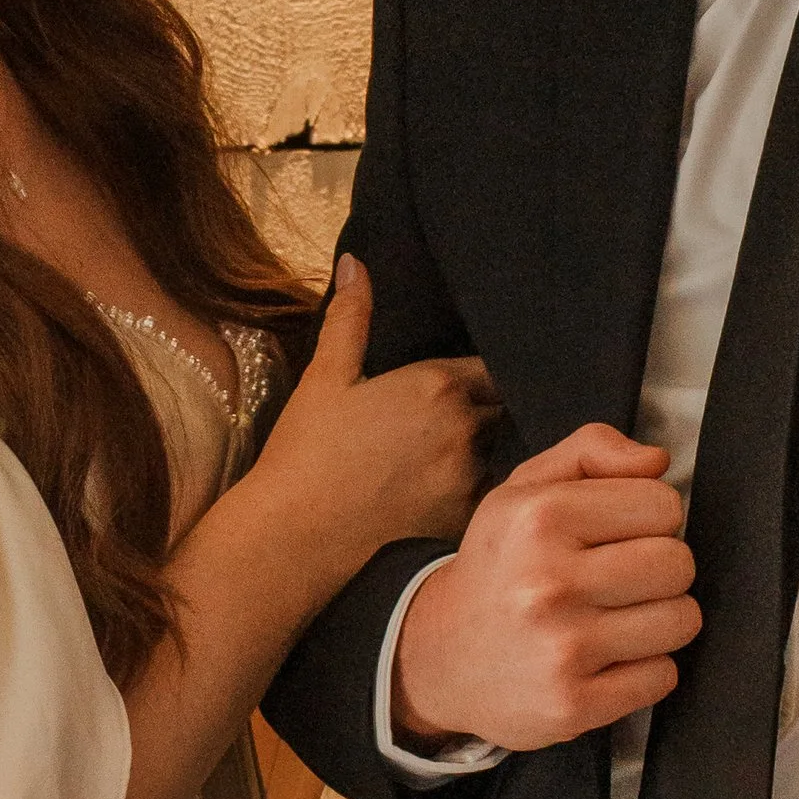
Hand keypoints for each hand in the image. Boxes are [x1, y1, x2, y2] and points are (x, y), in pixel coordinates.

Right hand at [254, 258, 496, 569]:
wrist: (294, 536)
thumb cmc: (305, 453)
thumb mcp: (325, 378)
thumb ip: (350, 317)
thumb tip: (355, 263)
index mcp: (436, 385)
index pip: (491, 368)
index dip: (484, 374)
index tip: (472, 381)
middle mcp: (465, 428)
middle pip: (503, 409)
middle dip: (492, 409)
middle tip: (467, 419)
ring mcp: (471, 477)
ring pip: (501, 453)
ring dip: (487, 451)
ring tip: (458, 458)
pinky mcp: (467, 520)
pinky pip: (491, 497)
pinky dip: (483, 493)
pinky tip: (454, 496)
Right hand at [391, 423, 698, 752]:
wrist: (440, 656)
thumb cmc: (499, 568)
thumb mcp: (525, 490)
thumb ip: (591, 452)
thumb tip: (657, 461)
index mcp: (539, 518)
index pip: (662, 505)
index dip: (650, 518)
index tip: (619, 534)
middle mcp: (547, 582)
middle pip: (678, 563)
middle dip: (662, 569)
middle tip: (622, 580)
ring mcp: (562, 648)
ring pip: (681, 620)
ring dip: (660, 621)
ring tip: (616, 618)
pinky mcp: (574, 703)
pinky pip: (663, 677)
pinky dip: (645, 669)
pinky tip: (607, 659)